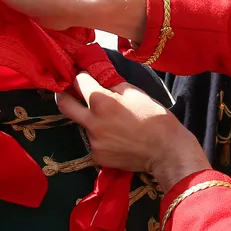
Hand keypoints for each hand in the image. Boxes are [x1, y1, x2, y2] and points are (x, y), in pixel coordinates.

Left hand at [57, 73, 210, 190]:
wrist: (166, 151)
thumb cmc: (154, 117)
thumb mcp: (135, 93)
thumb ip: (112, 83)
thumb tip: (98, 74)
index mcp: (101, 102)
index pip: (79, 81)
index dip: (82, 76)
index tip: (85, 76)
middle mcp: (92, 122)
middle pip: (64, 104)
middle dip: (64, 94)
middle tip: (70, 92)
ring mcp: (93, 142)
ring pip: (84, 125)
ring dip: (91, 119)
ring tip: (113, 123)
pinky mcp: (97, 157)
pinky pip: (94, 142)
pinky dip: (102, 138)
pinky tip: (118, 139)